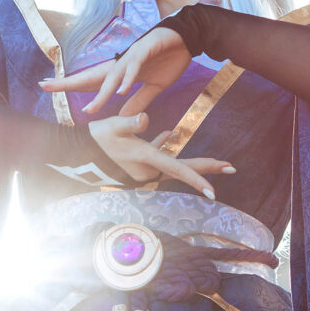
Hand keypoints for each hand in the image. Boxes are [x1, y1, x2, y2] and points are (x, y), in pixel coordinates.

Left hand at [40, 27, 190, 115]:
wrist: (188, 39)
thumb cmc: (169, 59)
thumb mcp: (154, 86)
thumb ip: (138, 100)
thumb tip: (123, 115)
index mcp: (121, 73)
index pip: (92, 82)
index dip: (71, 85)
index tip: (47, 88)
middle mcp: (121, 63)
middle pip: (92, 76)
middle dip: (70, 82)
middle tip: (45, 86)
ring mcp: (133, 56)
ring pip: (113, 75)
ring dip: (103, 92)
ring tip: (91, 107)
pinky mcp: (146, 49)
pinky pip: (135, 66)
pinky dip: (129, 78)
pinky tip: (122, 89)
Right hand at [88, 112, 233, 198]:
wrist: (76, 154)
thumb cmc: (95, 139)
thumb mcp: (113, 127)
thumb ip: (130, 122)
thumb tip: (145, 119)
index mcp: (147, 159)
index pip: (177, 169)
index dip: (196, 179)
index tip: (214, 191)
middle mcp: (148, 169)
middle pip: (184, 169)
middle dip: (208, 169)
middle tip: (233, 168)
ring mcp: (143, 169)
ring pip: (173, 164)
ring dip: (192, 163)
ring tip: (215, 162)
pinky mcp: (137, 165)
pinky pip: (157, 157)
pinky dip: (164, 147)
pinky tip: (170, 134)